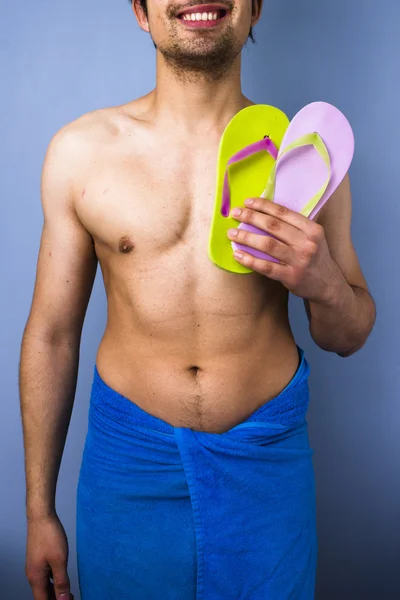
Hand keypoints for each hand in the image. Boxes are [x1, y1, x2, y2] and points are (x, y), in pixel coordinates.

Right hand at [26, 515, 73, 599]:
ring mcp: (34, 567)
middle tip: (71, 597)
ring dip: (54, 591)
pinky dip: (52, 582)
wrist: (41, 517)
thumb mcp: (59, 561)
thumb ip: (61, 582)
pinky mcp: (37, 560)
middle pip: (43, 595)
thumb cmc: (50, 536)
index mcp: (36, 578)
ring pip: (43, 586)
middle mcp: (33, 575)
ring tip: (68, 592)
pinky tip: (61, 578)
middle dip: (56, 599)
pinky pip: (44, 577)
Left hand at [227, 197, 341, 302]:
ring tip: (231, 233)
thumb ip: (294, 226)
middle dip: (251, 217)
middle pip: (273, 226)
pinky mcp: (291, 277)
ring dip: (246, 237)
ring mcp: (299, 261)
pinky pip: (266, 267)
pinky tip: (237, 255)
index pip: (283, 213)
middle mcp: (307, 243)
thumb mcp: (313, 238)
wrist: (328, 285)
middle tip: (235, 214)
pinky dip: (250, 260)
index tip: (247, 202)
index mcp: (312, 229)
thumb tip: (264, 212)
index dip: (263, 205)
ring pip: (267, 245)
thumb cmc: (315, 257)